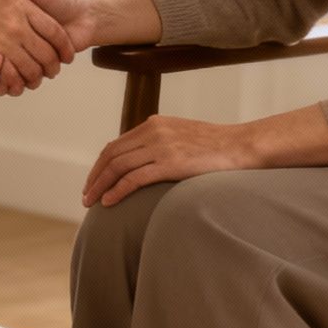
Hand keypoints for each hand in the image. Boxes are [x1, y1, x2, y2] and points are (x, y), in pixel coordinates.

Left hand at [81, 115, 255, 207]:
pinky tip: (108, 202)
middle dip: (95, 177)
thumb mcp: (182, 136)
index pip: (116, 145)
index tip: (93, 182)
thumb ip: (160, 144)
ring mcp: (161, 146)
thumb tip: (142, 163)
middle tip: (86, 197)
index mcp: (154, 123)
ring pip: (118, 167)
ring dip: (100, 186)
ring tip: (91, 203)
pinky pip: (134, 178)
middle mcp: (153, 131)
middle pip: (111, 155)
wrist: (242, 146)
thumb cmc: (216, 146)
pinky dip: (117, 190)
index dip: (100, 166)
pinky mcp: (171, 163)